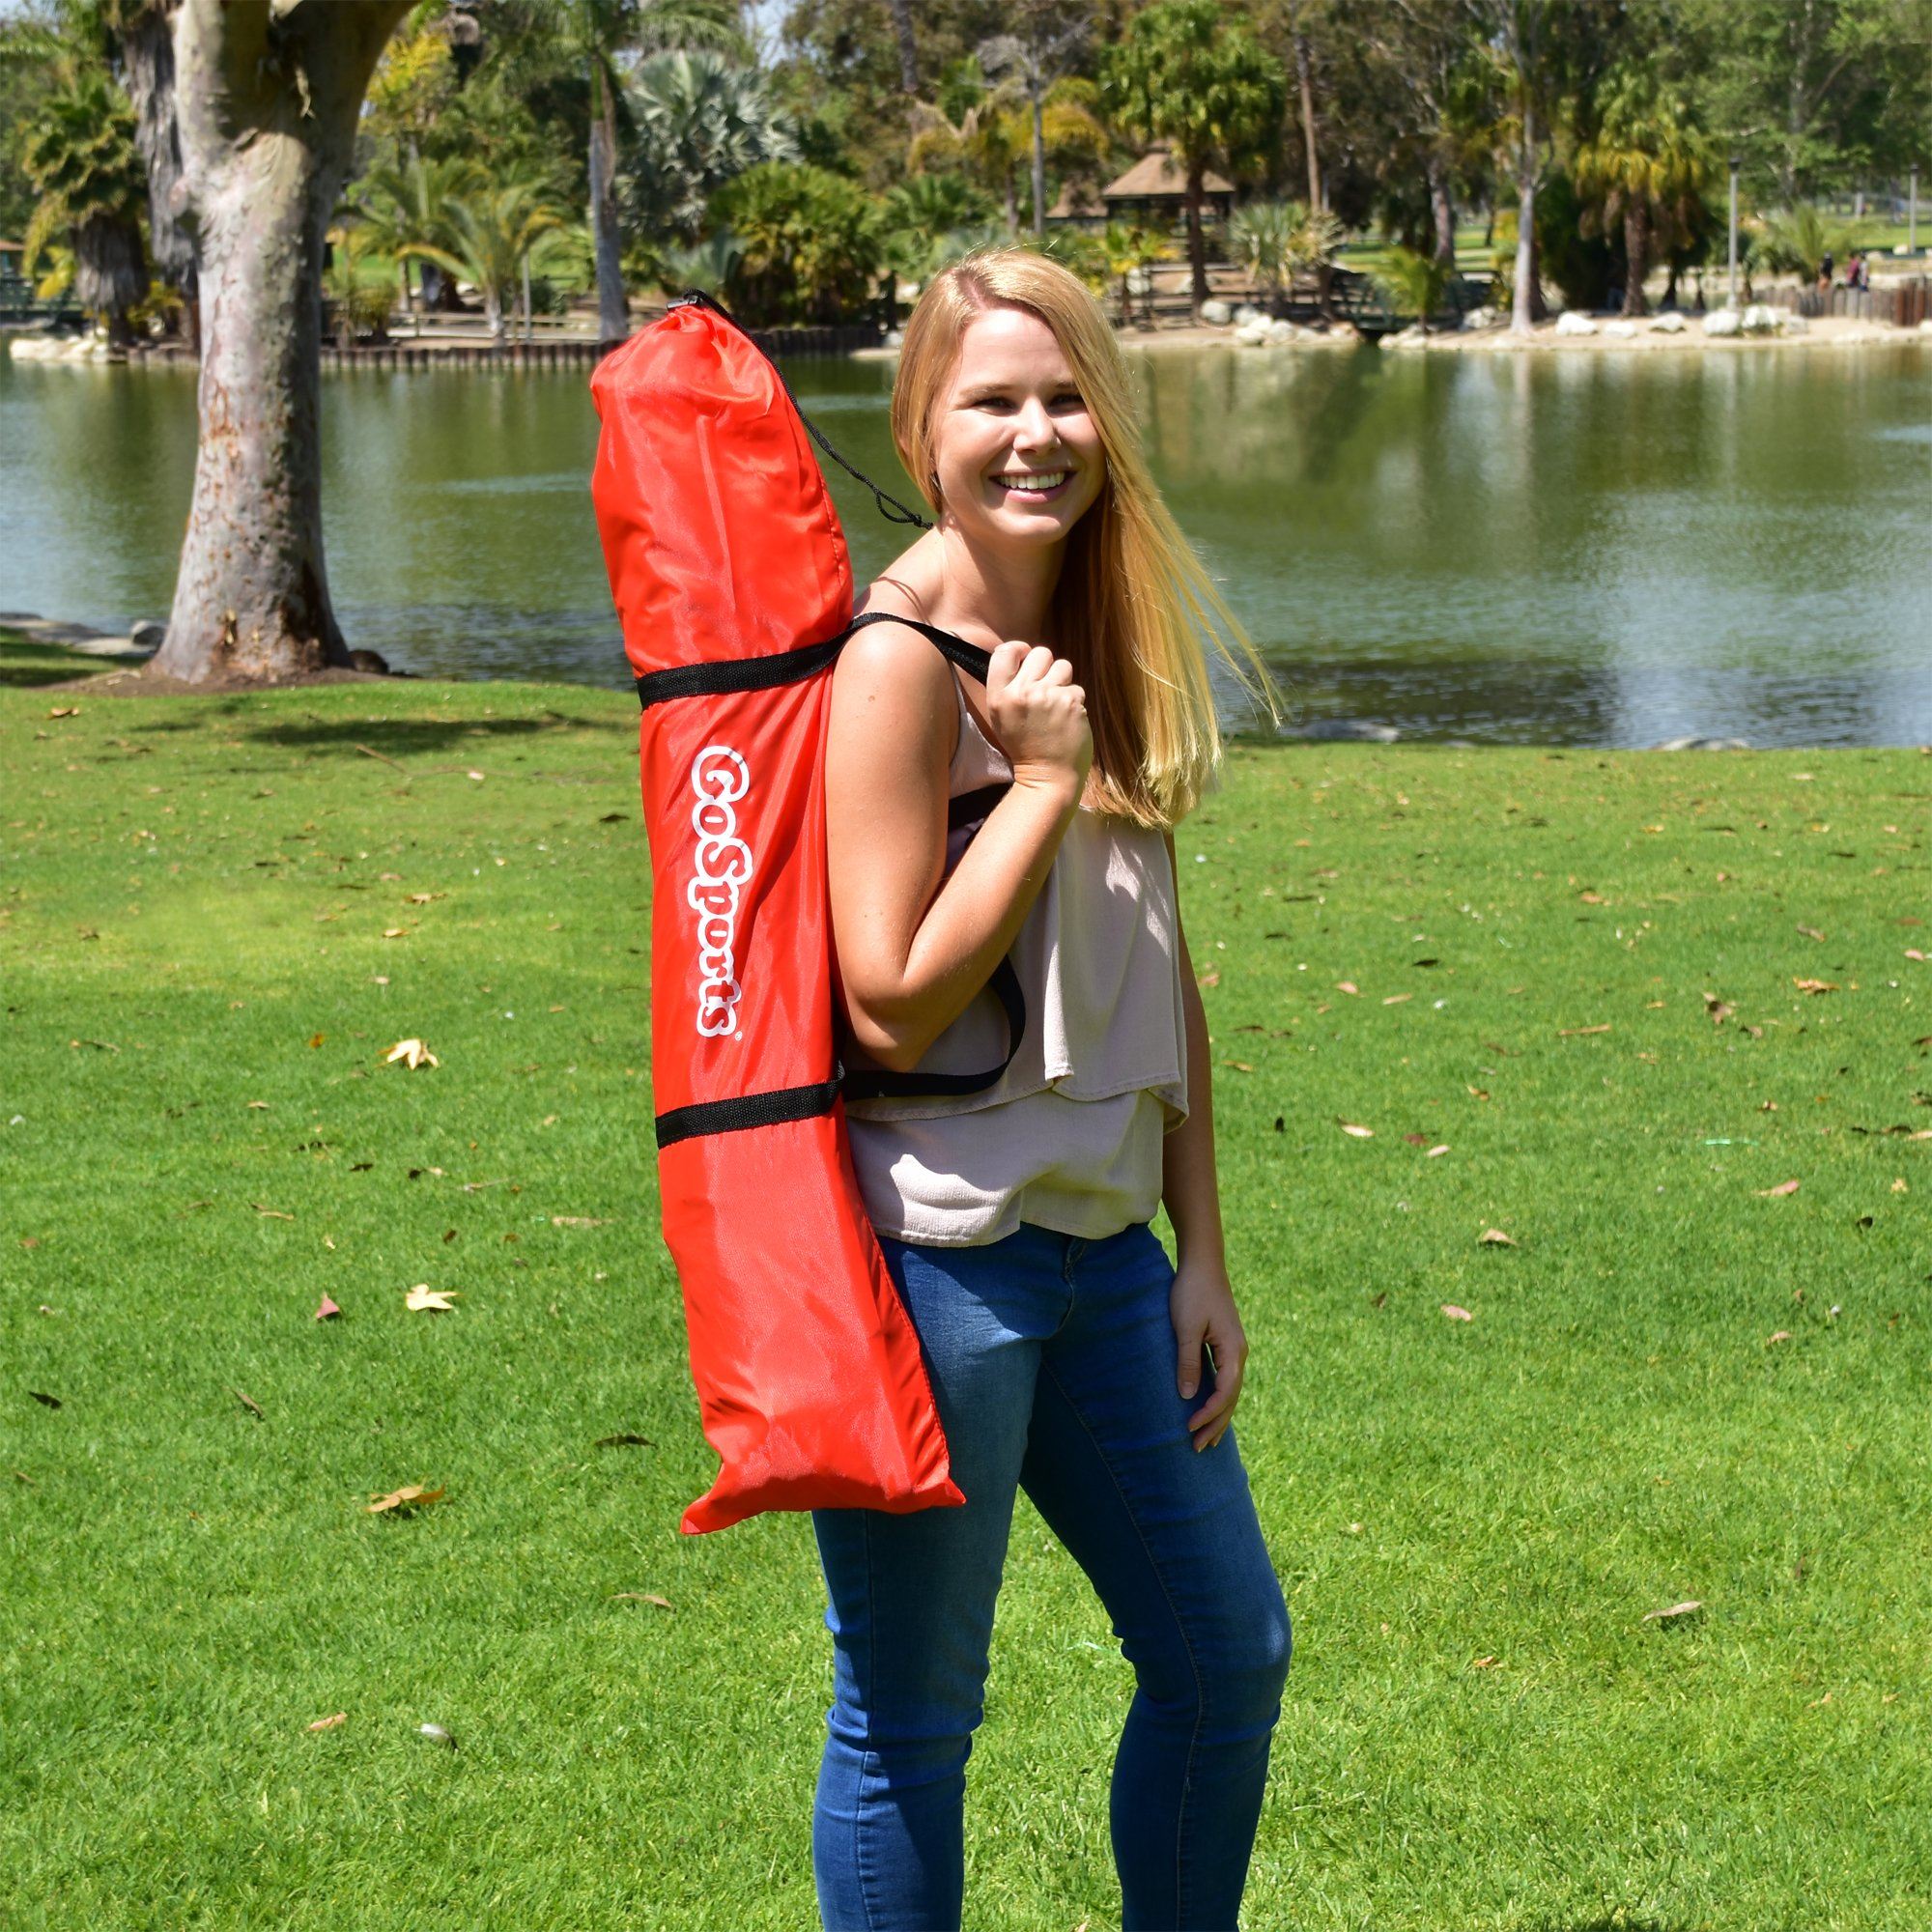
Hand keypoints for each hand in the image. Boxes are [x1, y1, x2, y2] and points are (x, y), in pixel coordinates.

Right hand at [985, 641, 1090, 794]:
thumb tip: (1022, 656)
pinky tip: (1067, 719)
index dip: (1019, 650)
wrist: (1048, 777)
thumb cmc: (1025, 747)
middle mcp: (1022, 693)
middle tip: (1045, 688)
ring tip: (1056, 704)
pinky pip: (1076, 688)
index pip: (1005, 651)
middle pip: (1040, 653)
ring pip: (1062, 666)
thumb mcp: (1002, 717)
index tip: (1025, 659)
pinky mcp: (1071, 702)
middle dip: (1045, 667)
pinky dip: (1074, 701)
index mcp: (1000, 696)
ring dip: (1062, 682)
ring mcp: (1048, 696)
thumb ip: (1008, 687)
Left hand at [1171, 1257, 1246, 1451]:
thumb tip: (1188, 1397)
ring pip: (1230, 1391)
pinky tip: (1208, 1408)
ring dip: (1218, 1415)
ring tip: (1207, 1440)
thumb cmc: (1192, 1292)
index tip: (1190, 1428)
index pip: (1225, 1393)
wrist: (1202, 1263)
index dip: (1209, 1414)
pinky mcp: (1225, 1344)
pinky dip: (1218, 1399)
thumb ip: (1188, 1361)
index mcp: (1233, 1351)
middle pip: (1231, 1398)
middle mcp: (1239, 1353)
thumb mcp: (1185, 1328)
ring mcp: (1234, 1349)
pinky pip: (1225, 1380)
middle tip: (1198, 1448)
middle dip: (1216, 1424)